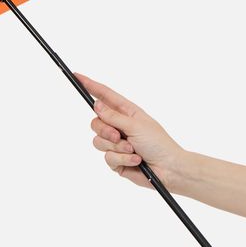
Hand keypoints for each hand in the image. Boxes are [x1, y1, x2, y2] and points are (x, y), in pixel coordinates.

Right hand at [76, 73, 187, 190]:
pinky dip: (122, 159)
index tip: (76, 76)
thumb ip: (113, 116)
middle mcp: (119, 126)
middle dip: (105, 131)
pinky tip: (135, 161)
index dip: (90, 85)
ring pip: (98, 142)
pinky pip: (108, 158)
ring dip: (117, 147)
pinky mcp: (116, 160)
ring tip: (132, 150)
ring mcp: (116, 144)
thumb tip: (95, 104)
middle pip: (96, 122)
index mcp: (126, 112)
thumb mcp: (136, 125)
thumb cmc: (159, 143)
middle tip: (117, 136)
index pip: (104, 95)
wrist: (169, 170)